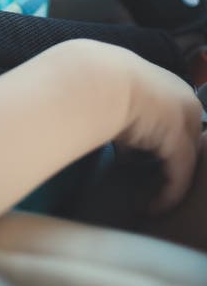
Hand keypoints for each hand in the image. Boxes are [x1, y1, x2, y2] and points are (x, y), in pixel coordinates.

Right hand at [111, 48, 202, 212]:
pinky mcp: (181, 144)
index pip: (175, 122)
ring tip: (151, 198)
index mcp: (170, 85)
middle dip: (167, 162)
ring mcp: (186, 122)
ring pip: (184, 161)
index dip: (160, 144)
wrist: (100, 81)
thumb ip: (130, 124)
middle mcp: (185, 102)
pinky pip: (179, 177)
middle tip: (149, 181)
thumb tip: (126, 149)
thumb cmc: (101, 82)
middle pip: (184, 142)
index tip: (142, 162)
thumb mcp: (118, 101)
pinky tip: (152, 207)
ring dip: (168, 182)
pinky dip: (167, 195)